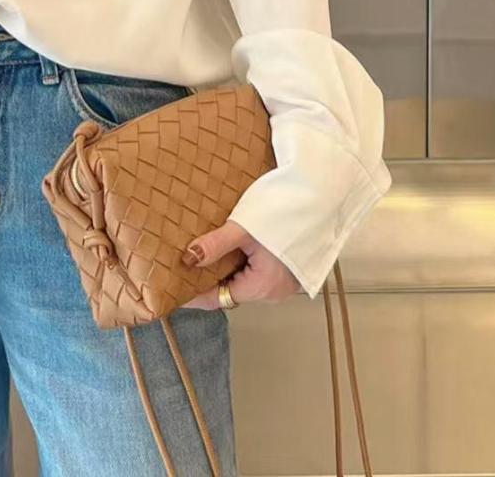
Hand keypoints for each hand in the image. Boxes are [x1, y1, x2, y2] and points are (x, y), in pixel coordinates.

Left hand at [179, 219, 301, 309]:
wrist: (320, 196)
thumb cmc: (286, 210)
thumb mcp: (245, 227)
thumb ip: (215, 245)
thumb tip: (188, 258)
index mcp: (262, 286)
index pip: (219, 298)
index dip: (194, 294)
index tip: (174, 289)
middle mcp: (274, 291)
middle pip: (231, 290)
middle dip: (208, 277)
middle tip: (184, 263)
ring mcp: (283, 281)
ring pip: (243, 280)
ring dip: (225, 267)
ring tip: (203, 251)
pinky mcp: (289, 269)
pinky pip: (256, 272)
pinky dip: (241, 261)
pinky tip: (229, 245)